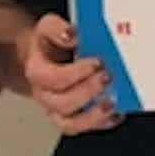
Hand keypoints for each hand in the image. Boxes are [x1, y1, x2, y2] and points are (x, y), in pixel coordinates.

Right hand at [23, 14, 121, 134]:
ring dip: (94, 116)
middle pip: (62, 103)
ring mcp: (57, 110)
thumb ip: (58, 29)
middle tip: (108, 77)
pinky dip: (102, 123)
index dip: (76, 73)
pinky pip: (84, 128)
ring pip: (71, 123)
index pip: (52, 78)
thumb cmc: (49, 43)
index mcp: (37, 72)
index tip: (97, 62)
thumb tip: (73, 35)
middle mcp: (45, 95)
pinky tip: (117, 112)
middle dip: (88, 92)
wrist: (43, 56)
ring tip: (113, 102)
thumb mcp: (48, 27)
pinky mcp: (72, 118)